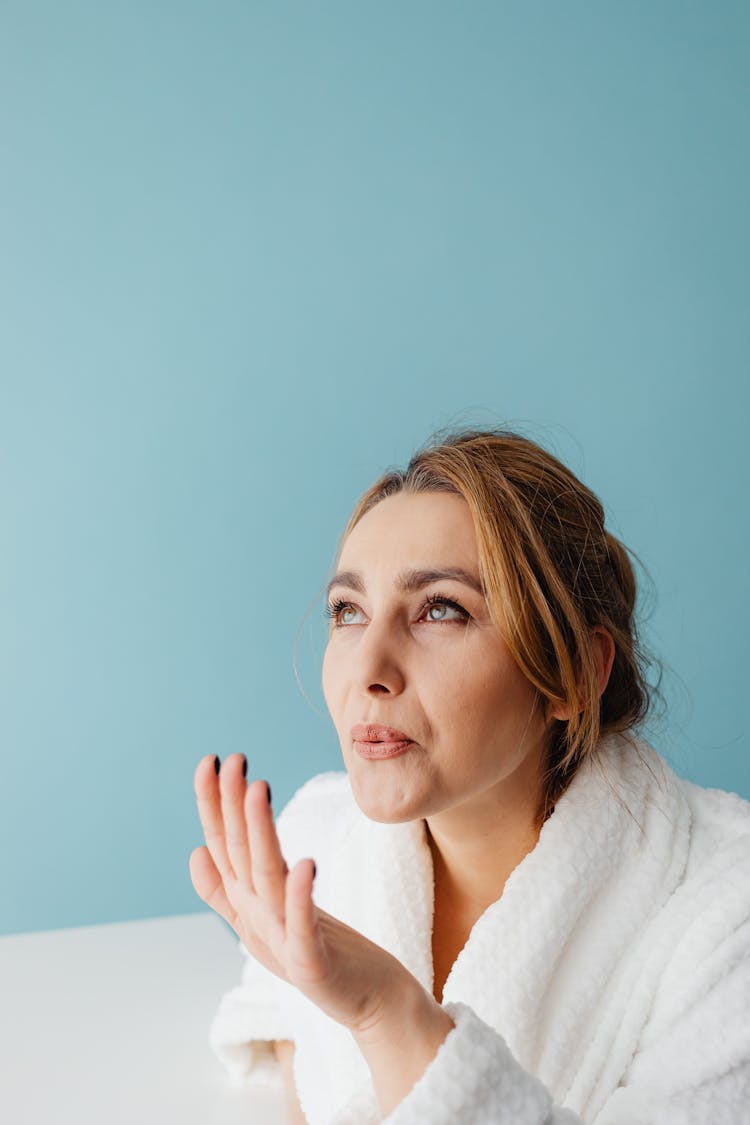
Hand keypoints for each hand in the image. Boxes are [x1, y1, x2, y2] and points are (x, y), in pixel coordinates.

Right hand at [189, 753, 416, 1035]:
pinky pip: (303, 925)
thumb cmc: (317, 953)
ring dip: (259, 834)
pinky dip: (301, 896)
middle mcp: (257, 916)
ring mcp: (281, 939)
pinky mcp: (310, 963)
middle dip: (230, 806)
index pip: (222, 845)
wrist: (368, 1001)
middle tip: (230, 759)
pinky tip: (305, 864)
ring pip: (265, 878)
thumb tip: (196, 850)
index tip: (210, 760)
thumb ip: (226, 891)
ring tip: (258, 790)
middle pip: (239, 854)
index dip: (213, 805)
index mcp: (247, 903)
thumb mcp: (263, 919)